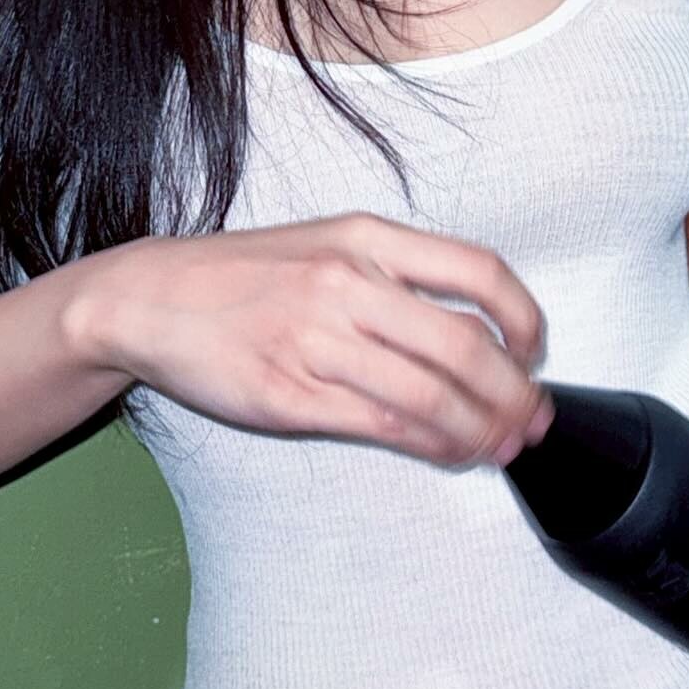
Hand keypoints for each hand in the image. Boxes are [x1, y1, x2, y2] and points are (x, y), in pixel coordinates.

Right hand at [83, 212, 554, 469]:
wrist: (152, 299)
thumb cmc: (248, 276)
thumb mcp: (330, 246)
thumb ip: (401, 280)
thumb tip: (482, 334)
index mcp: (365, 238)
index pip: (476, 270)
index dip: (522, 317)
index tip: (536, 349)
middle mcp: (346, 283)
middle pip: (463, 346)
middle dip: (512, 393)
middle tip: (531, 418)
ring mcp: (315, 341)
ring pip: (428, 396)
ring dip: (478, 431)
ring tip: (498, 445)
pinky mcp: (289, 396)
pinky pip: (381, 426)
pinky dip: (429, 445)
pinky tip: (448, 451)